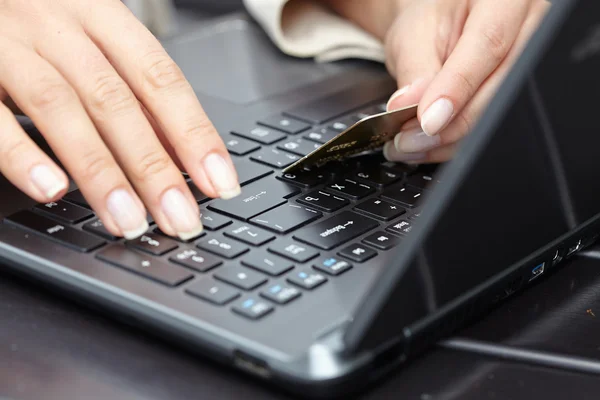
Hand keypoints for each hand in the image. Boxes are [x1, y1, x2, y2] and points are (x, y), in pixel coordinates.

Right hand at [0, 0, 239, 239]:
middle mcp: (58, 25)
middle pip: (117, 101)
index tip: (220, 183)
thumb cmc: (38, 24)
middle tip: (180, 218)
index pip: (161, 79)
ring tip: (128, 220)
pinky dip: (22, 155)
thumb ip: (131, 94)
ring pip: (62, 108)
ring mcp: (7, 43)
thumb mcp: (90, 43)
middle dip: (154, 168)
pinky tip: (51, 190)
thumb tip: (185, 152)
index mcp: (100, 16)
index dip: (194, 133)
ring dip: (100, 172)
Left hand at [382, 0, 549, 162]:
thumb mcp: (415, 33)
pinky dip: (454, 142)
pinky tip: (428, 144)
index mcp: (507, 0)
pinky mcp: (517, 95)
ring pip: (496, 114)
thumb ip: (416, 70)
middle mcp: (531, 29)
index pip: (489, 45)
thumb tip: (413, 107)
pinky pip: (490, 125)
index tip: (427, 121)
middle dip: (449, 125)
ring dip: (449, 140)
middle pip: (499, 89)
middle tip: (408, 139)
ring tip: (410, 144)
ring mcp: (531, 65)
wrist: (442, 23)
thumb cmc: (433, 17)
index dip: (457, 88)